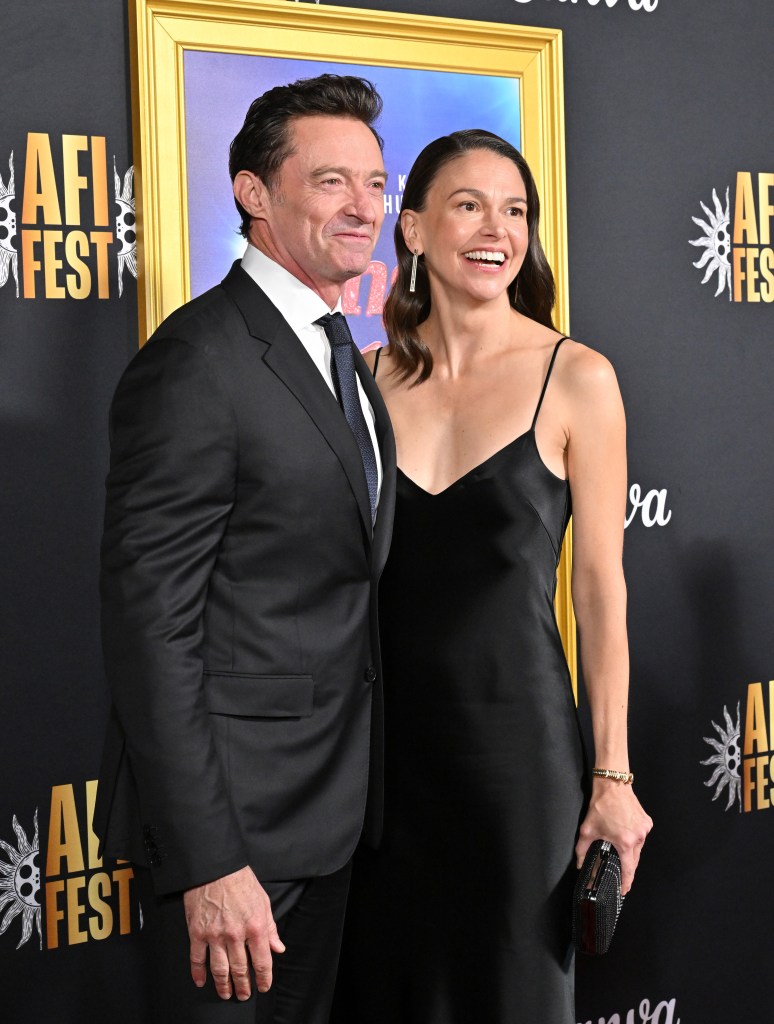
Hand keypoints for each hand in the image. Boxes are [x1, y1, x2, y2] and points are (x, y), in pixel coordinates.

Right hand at [183, 865, 284, 1000]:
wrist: (215, 867)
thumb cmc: (240, 880)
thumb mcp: (263, 901)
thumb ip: (270, 927)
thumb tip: (277, 947)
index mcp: (255, 926)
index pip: (262, 961)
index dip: (263, 978)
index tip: (263, 986)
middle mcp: (236, 934)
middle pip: (240, 969)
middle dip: (243, 986)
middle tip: (244, 994)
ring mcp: (215, 935)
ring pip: (220, 969)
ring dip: (224, 985)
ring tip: (226, 993)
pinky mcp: (197, 932)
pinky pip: (197, 959)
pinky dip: (198, 973)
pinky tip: (201, 981)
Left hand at [575, 780, 652, 895]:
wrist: (613, 786)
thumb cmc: (601, 806)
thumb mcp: (587, 829)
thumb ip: (582, 849)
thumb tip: (579, 863)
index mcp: (625, 842)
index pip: (628, 869)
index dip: (626, 882)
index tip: (624, 890)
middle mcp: (638, 837)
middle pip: (634, 861)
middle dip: (628, 868)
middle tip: (621, 874)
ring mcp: (644, 830)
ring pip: (639, 848)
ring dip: (630, 851)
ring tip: (620, 848)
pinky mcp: (647, 823)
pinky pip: (641, 836)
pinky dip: (634, 838)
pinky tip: (626, 834)